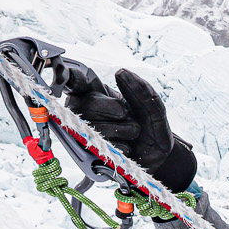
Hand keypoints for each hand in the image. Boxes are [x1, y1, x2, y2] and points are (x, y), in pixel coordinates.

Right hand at [61, 68, 197, 192]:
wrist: (159, 156)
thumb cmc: (151, 126)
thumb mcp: (152, 106)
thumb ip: (140, 89)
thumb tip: (120, 72)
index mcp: (97, 92)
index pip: (75, 80)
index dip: (69, 77)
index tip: (71, 78)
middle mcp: (85, 110)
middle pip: (83, 104)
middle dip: (109, 108)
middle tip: (126, 113)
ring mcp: (85, 131)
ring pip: (90, 126)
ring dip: (119, 129)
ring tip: (134, 132)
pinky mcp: (89, 151)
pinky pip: (96, 146)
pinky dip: (117, 147)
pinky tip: (127, 147)